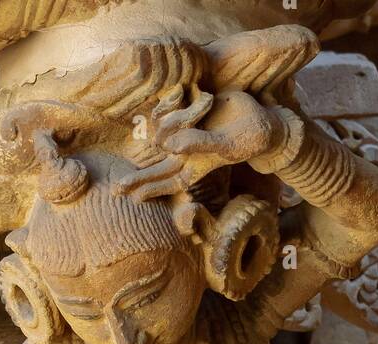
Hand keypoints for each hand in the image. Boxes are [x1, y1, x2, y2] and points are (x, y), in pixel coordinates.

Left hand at [120, 89, 301, 199]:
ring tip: (137, 154)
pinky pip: (171, 118)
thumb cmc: (248, 139)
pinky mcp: (192, 116)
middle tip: (115, 191)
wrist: (262, 123)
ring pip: (161, 143)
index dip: (149, 188)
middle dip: (137, 180)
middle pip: (158, 169)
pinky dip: (161, 115)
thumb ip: (199, 143)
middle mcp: (188, 153)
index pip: (167, 180)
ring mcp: (189, 136)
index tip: (129, 196)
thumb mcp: (226, 144)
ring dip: (145, 148)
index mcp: (194, 165)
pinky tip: (150, 115)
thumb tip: (171, 145)